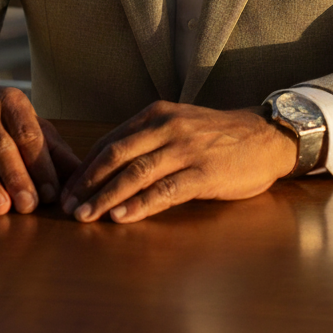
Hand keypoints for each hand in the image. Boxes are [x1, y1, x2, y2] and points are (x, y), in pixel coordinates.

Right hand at [0, 80, 81, 215]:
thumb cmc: (0, 122)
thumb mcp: (28, 125)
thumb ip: (54, 151)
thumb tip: (83, 177)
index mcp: (11, 101)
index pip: (28, 134)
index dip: (40, 165)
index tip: (51, 194)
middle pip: (0, 145)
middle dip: (15, 176)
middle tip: (28, 206)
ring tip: (0, 209)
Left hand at [60, 101, 298, 223]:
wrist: (265, 136)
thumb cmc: (218, 135)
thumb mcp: (179, 124)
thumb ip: (147, 139)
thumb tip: (109, 164)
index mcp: (156, 115)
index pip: (110, 142)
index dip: (85, 168)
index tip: (68, 189)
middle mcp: (166, 127)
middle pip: (115, 156)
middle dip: (87, 183)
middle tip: (68, 206)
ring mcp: (185, 149)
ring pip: (135, 173)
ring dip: (106, 197)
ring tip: (86, 216)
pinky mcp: (203, 173)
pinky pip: (165, 191)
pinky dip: (140, 205)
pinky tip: (122, 217)